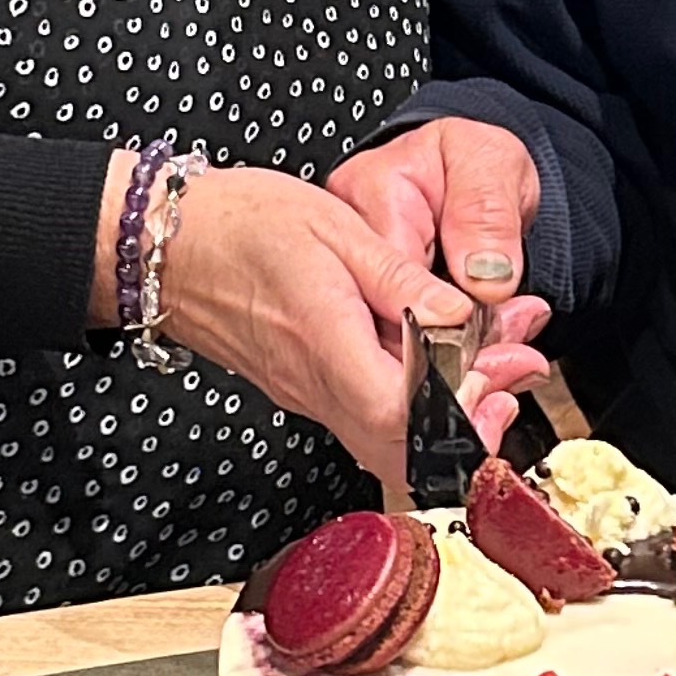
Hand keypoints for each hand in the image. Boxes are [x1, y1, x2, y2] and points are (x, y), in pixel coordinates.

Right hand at [91, 159, 472, 488]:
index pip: (402, 414)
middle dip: (471, 426)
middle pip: (404, 452)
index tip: (497, 368)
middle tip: (512, 373)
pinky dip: (415, 408)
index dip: (460, 407)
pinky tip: (439, 364)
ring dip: (449, 419)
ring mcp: (307, 396)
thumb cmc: (239, 223)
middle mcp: (314, 386)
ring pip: (389, 444)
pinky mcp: (305, 390)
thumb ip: (403, 279)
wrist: (163, 244)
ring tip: (489, 366)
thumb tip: (465, 316)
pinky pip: (368, 421)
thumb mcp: (336, 225)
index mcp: (324, 341)